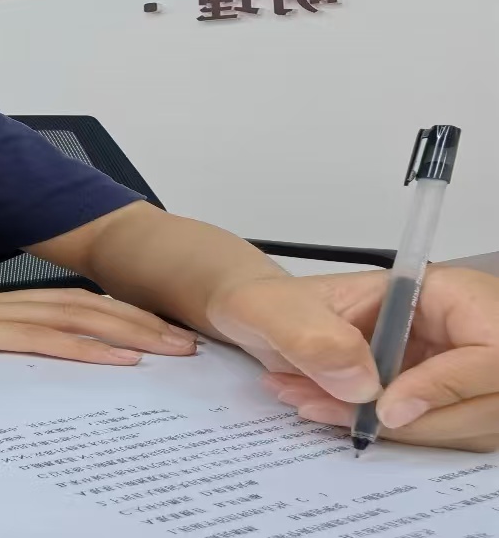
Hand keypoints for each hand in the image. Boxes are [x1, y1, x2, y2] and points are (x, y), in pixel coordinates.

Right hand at [0, 289, 196, 368]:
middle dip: (138, 323)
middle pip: (80, 308)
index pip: (65, 308)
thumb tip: (10, 380)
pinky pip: (34, 340)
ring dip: (125, 333)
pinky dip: (81, 348)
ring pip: (69, 319)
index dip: (115, 318)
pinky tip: (115, 359)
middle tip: (186, 341)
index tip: (156, 334)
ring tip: (169, 349)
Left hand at [206, 266, 498, 451]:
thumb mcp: (274, 311)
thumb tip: (366, 387)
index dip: (448, 385)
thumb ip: (314, 338)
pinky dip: (385, 436)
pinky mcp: (429, 398)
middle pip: (482, 399)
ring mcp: (448, 368)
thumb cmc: (267, 300)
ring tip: (318, 406)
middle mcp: (454, 331)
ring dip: (395, 432)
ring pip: (461, 424)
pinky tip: (330, 413)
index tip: (387, 408)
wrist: (253, 317)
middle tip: (343, 416)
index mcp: (438, 293)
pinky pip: (430, 432)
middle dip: (414, 420)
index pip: (488, 349)